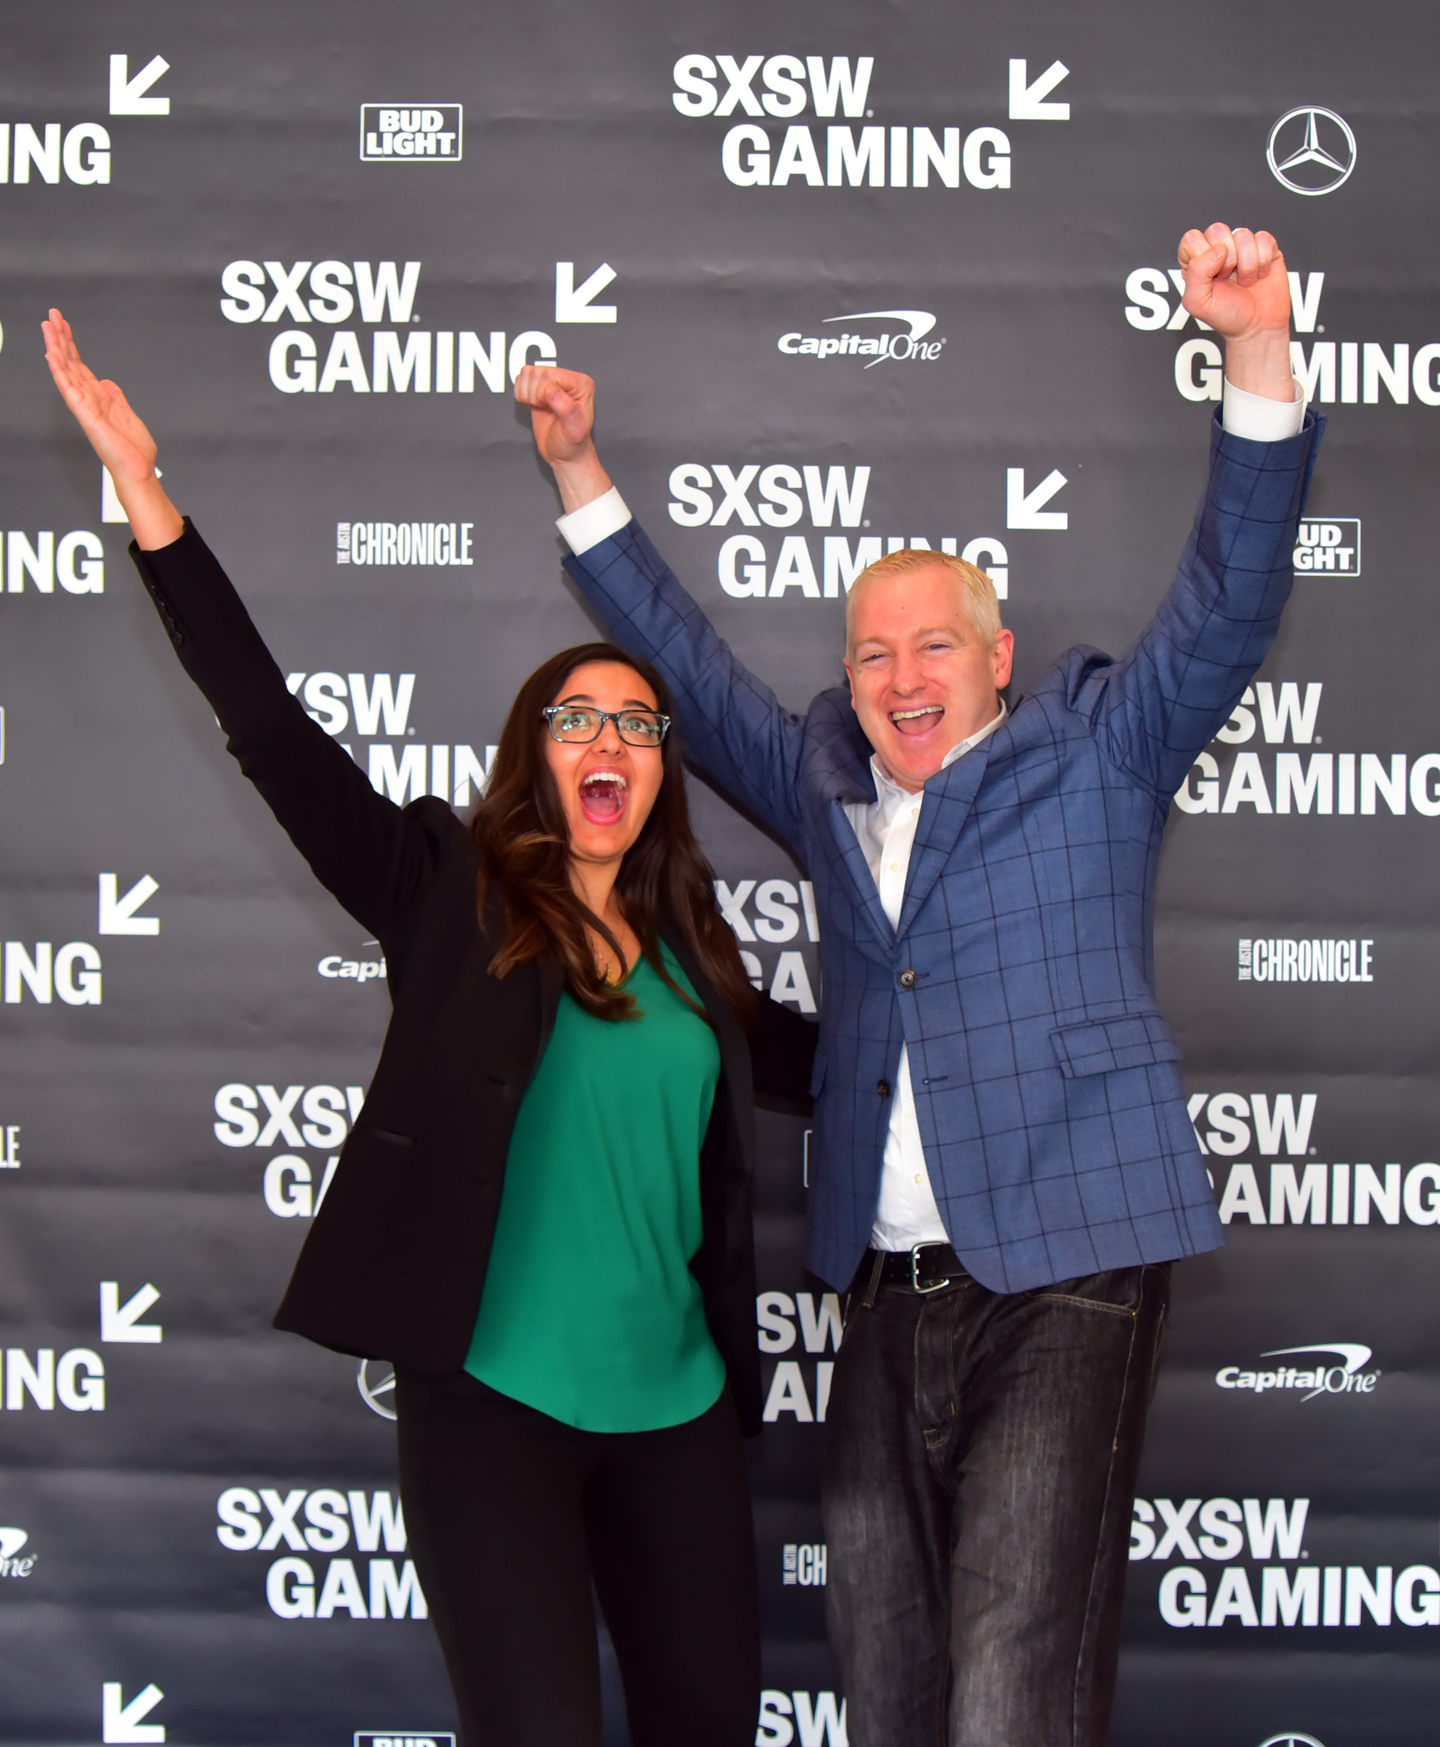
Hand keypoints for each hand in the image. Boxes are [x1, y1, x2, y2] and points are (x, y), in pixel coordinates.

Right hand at [42, 309, 182, 546]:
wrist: (138, 469)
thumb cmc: (134, 450)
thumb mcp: (127, 414)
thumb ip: (115, 396)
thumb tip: (106, 382)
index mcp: (98, 398)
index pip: (80, 366)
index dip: (71, 345)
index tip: (64, 325)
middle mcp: (88, 399)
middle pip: (69, 362)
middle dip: (60, 338)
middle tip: (52, 315)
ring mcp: (84, 405)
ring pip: (65, 370)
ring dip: (56, 346)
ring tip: (48, 324)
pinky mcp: (85, 413)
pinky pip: (68, 388)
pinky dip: (59, 370)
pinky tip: (51, 353)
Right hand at [514, 365, 595, 464]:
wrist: (565, 453)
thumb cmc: (573, 442)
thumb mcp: (574, 429)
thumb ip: (566, 409)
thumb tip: (551, 392)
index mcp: (582, 383)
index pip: (550, 375)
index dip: (544, 394)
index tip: (553, 409)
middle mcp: (568, 378)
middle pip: (536, 373)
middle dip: (535, 395)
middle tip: (547, 410)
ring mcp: (553, 380)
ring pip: (527, 374)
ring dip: (528, 395)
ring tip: (542, 408)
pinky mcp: (539, 385)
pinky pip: (521, 380)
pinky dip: (523, 395)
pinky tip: (536, 405)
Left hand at [1176, 225, 1294, 401]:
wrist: (1257, 327)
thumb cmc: (1225, 316)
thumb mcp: (1197, 302)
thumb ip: (1196, 273)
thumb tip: (1219, 250)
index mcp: (1196, 261)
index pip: (1191, 238)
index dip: (1202, 255)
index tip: (1210, 277)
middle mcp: (1218, 250)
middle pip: (1217, 229)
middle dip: (1225, 259)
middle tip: (1228, 278)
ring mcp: (1242, 247)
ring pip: (1242, 234)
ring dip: (1246, 264)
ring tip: (1244, 281)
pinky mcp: (1265, 247)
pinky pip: (1263, 238)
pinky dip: (1262, 261)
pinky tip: (1259, 275)